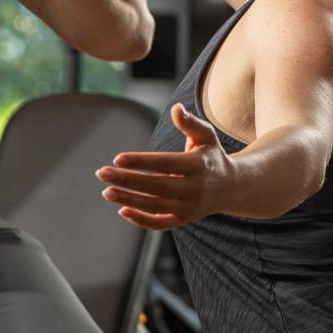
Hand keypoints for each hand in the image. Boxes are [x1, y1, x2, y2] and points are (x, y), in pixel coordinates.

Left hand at [97, 103, 234, 230]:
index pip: (164, 163)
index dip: (140, 161)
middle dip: (126, 180)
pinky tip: (122, 210)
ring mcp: (189, 207)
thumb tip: (176, 108)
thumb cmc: (211, 156)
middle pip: (155, 186)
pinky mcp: (184, 220)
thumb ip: (190, 123)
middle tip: (102, 173)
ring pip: (155, 206)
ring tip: (107, 191)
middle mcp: (194, 188)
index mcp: (198, 165)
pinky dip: (142, 220)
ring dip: (129, 200)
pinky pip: (161, 224)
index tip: (117, 158)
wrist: (231, 187)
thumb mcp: (206, 136)